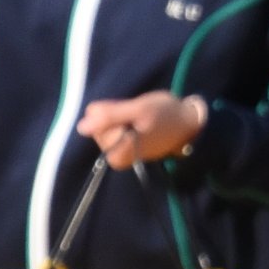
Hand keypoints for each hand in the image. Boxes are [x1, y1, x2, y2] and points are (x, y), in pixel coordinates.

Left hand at [79, 93, 208, 169]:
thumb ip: (110, 116)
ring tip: (140, 117)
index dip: (114, 113)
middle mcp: (115, 158)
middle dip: (116, 115)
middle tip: (139, 114)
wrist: (188, 123)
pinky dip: (122, 119)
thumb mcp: (138, 110)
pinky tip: (138, 120)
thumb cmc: (165, 115)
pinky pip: (112, 126)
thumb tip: (80, 127)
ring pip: (104, 124)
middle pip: (98, 126)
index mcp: (117, 154)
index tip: (134, 115)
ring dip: (120, 116)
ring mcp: (119, 152)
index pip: (96, 124)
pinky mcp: (123, 146)